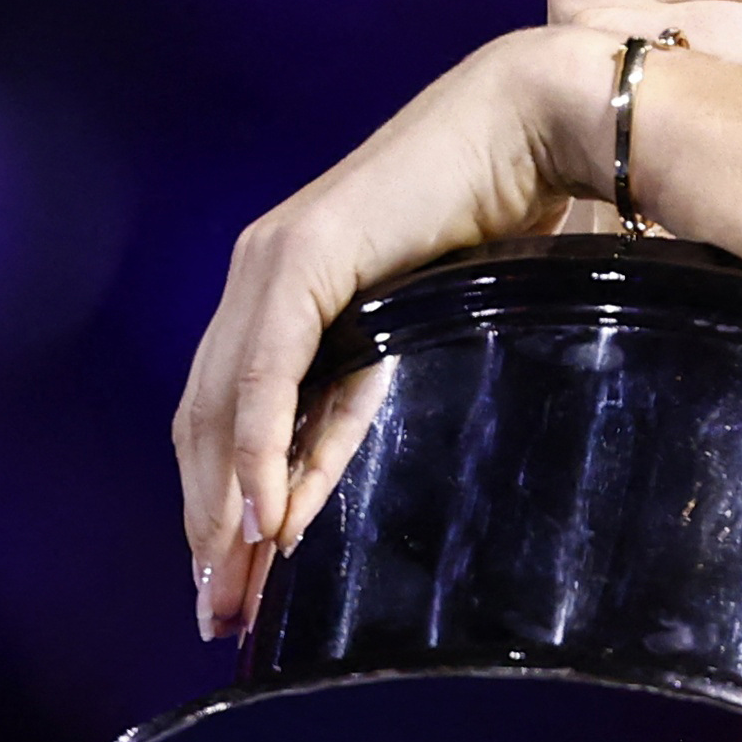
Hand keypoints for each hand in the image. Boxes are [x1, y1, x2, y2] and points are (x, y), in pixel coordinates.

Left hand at [176, 28, 590, 637]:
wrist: (537, 126)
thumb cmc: (509, 217)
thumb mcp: (428, 331)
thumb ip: (370, 387)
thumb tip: (320, 480)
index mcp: (284, 287)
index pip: (226, 415)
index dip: (219, 502)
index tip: (231, 585)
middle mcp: (259, 275)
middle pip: (204, 424)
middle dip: (206, 526)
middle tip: (221, 616)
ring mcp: (270, 262)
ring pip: (219, 410)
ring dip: (220, 508)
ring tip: (235, 587)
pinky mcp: (301, 259)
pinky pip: (264, 377)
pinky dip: (254, 452)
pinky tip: (258, 517)